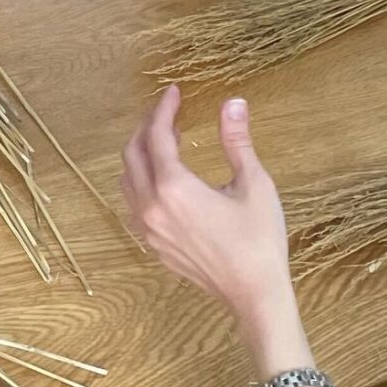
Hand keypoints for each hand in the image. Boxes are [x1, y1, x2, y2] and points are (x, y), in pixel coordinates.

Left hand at [121, 85, 298, 347]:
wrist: (255, 294)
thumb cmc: (259, 239)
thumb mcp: (254, 185)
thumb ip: (237, 142)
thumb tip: (233, 103)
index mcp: (174, 187)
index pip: (157, 136)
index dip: (163, 110)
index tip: (173, 92)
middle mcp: (152, 207)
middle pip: (132, 154)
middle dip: (146, 128)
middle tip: (168, 113)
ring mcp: (148, 230)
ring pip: (127, 180)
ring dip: (140, 155)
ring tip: (166, 142)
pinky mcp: (153, 246)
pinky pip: (133, 204)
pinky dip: (140, 182)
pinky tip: (162, 180)